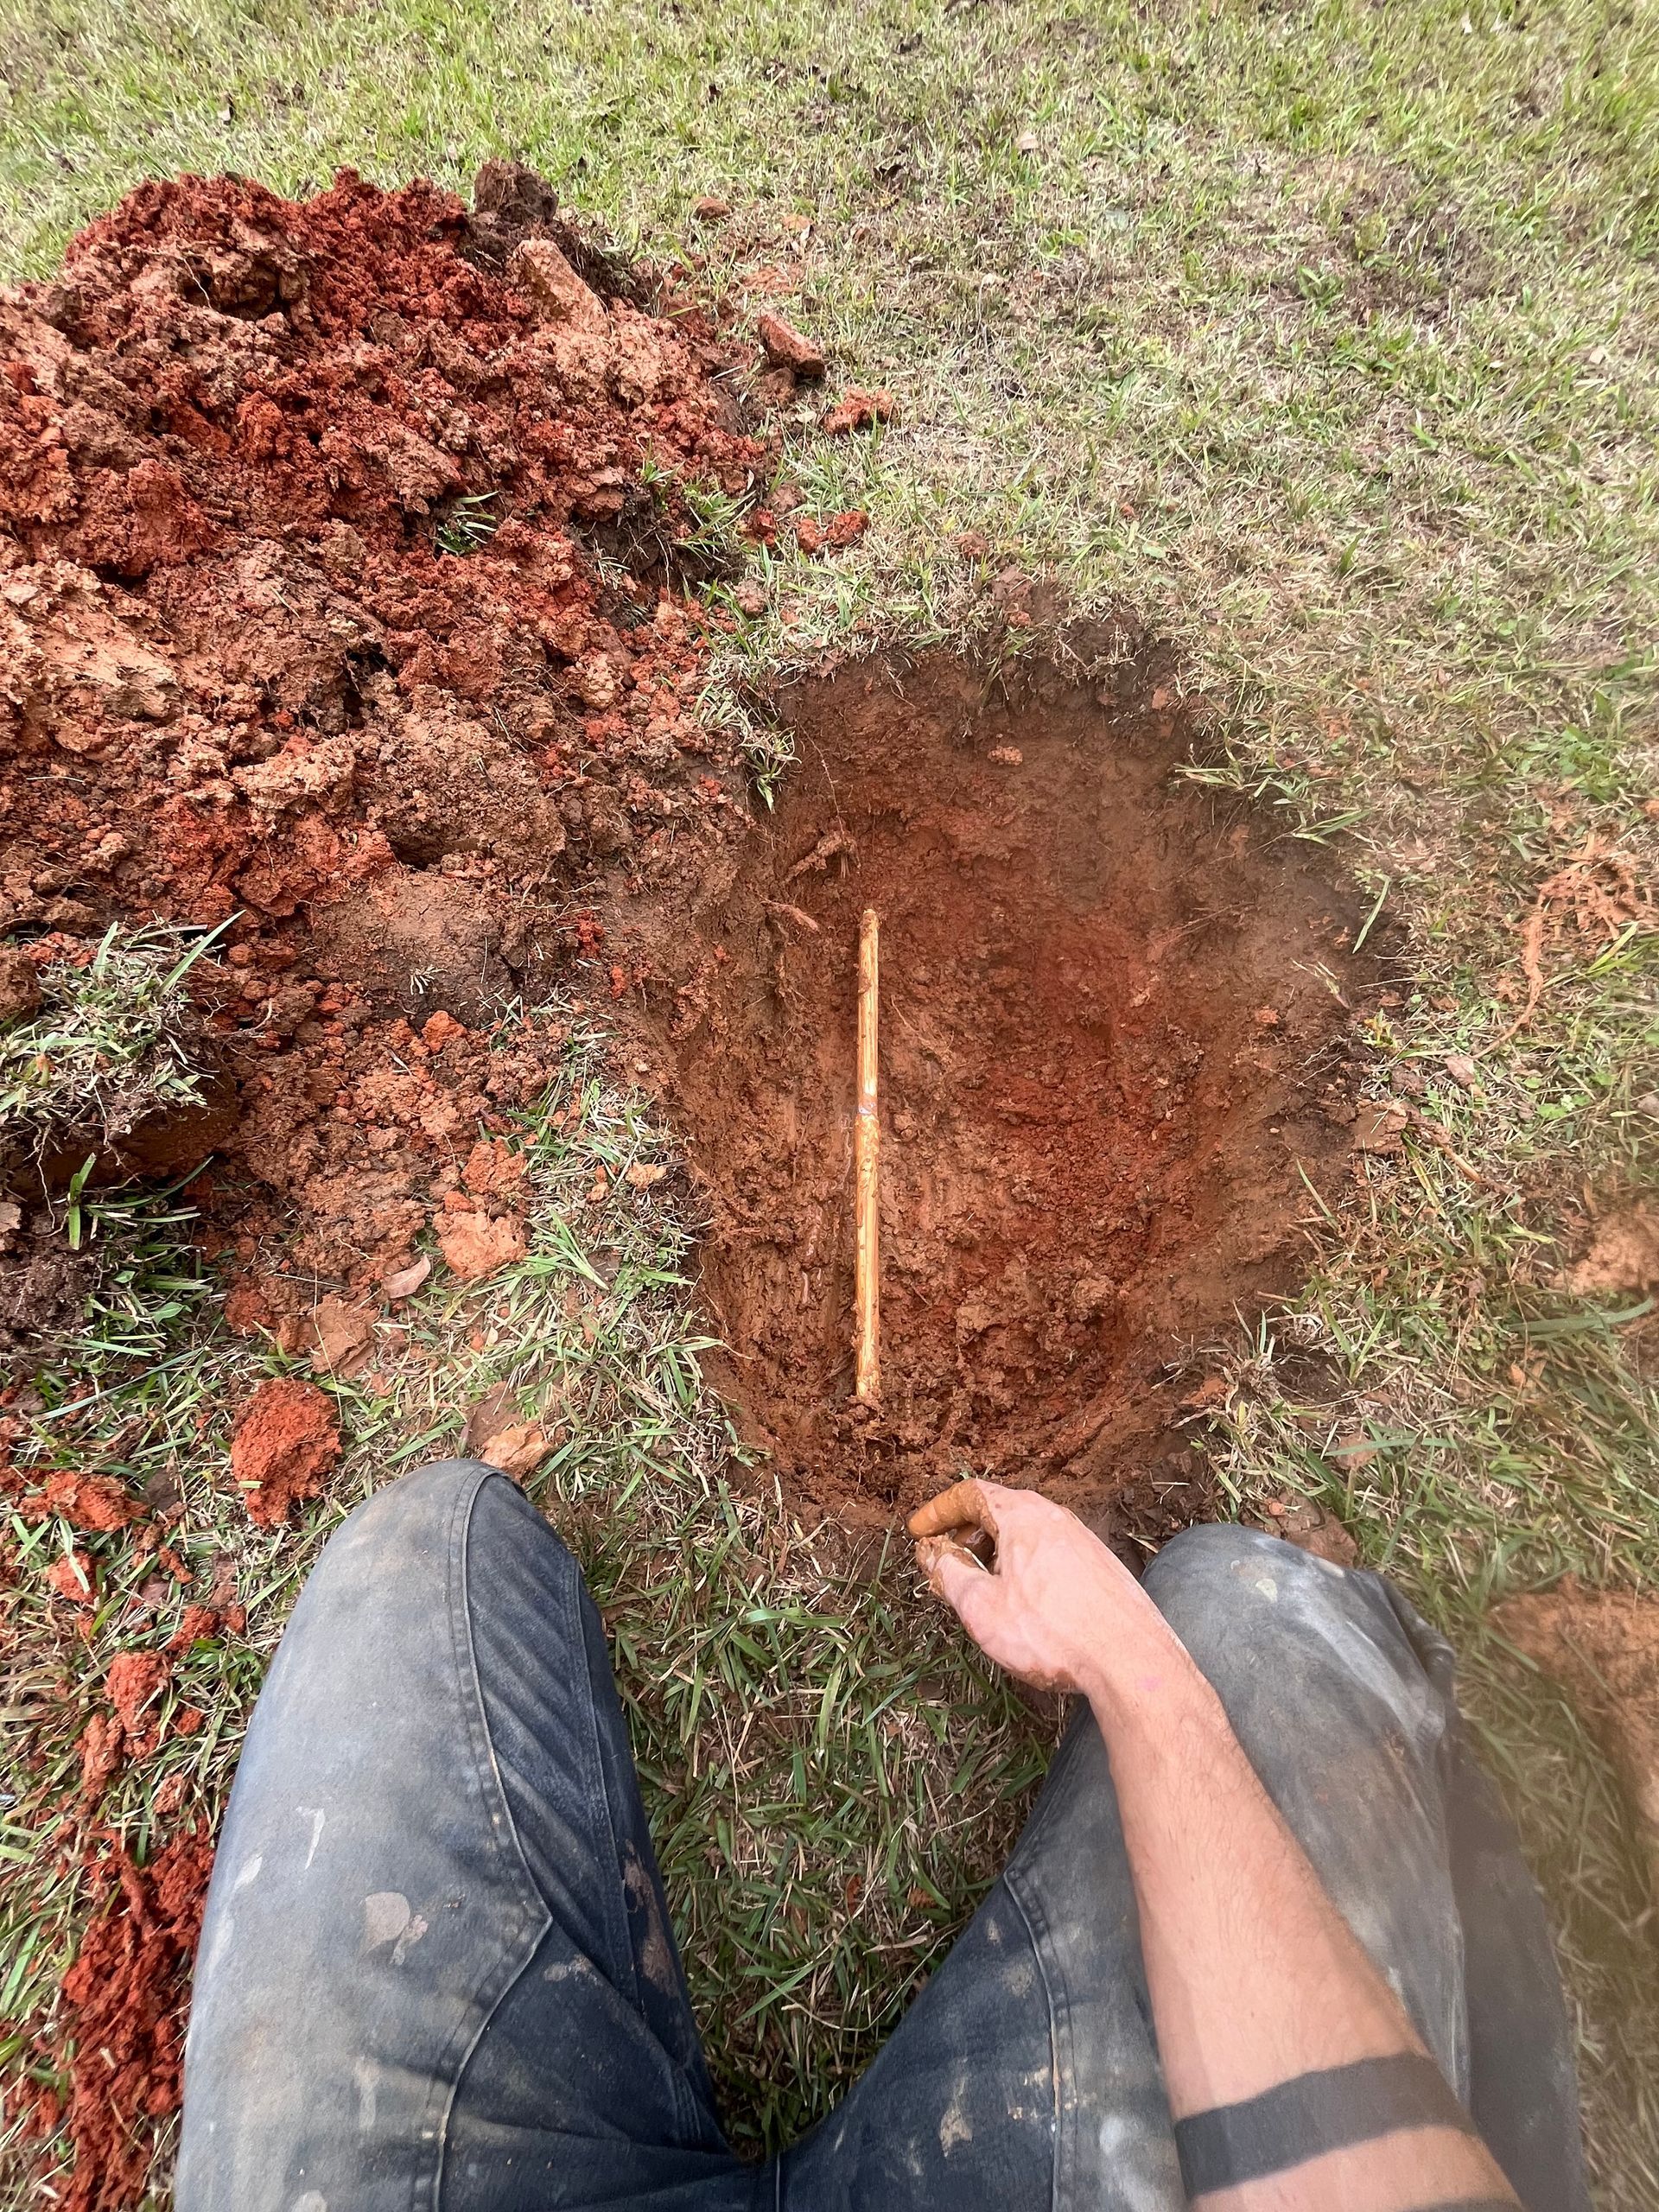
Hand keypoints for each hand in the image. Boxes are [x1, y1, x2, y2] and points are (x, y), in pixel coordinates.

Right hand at [908, 1479, 1172, 1697]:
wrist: (1129, 1660)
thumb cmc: (1051, 1633)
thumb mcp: (981, 1607)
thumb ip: (950, 1573)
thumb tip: (933, 1552)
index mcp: (1022, 1515)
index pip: (969, 1493)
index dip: (938, 1511)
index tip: (919, 1532)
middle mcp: (1055, 1517)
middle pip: (1000, 1509)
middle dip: (966, 1533)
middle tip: (948, 1563)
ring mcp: (1083, 1540)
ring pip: (1027, 1533)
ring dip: (997, 1552)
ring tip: (984, 1588)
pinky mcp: (1101, 1566)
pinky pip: (1051, 1552)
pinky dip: (1025, 1566)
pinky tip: (1025, 1603)